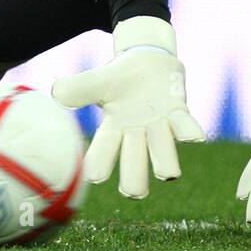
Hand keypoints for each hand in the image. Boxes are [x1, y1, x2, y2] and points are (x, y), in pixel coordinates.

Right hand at [52, 16, 205, 197]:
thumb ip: (78, 89)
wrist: (148, 58)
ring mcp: (159, 124)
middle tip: (134, 192)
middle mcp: (137, 133)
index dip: (100, 162)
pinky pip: (184, 124)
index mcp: (114, 128)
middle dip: (135, 177)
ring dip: (165, 161)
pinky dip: (189, 131)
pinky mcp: (178, 111)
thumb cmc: (118, 77)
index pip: (104, 150)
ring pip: (162, 149)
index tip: (95, 177)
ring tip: (168, 175)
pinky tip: (195, 139)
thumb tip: (55, 92)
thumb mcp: (97, 81)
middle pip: (135, 160)